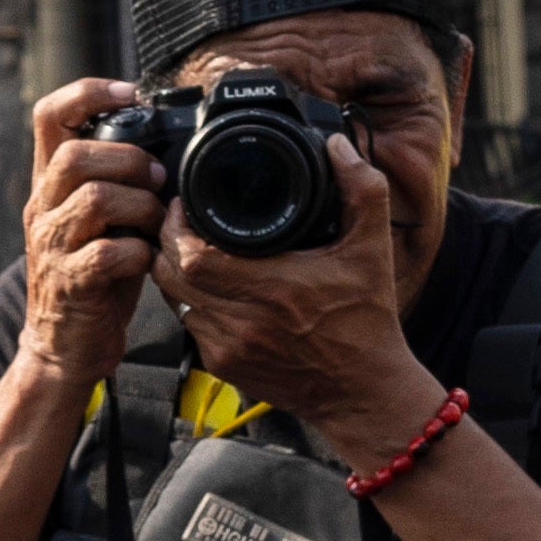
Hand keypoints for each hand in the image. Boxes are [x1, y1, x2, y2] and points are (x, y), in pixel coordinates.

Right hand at [12, 81, 175, 386]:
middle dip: (127, 158)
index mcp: (50, 185)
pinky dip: (137, 252)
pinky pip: (105, 253)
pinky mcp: (70, 285)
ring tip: (156, 220)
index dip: (87, 93)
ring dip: (139, 204)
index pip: (49, 115)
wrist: (63, 348)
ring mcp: (52, 247)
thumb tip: (168, 150)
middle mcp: (43, 209)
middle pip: (73, 154)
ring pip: (92, 199)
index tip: (129, 93)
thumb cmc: (93, 280)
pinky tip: (148, 259)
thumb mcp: (99, 221)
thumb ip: (117, 184)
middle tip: (158, 178)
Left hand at [171, 212, 434, 446]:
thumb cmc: (368, 322)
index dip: (177, 226)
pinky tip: (209, 284)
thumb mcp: (374, 250)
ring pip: (174, 299)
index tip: (185, 203)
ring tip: (189, 246)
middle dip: (166, 242)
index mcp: (276, 289)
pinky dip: (192, 300)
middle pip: (171, 275)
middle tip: (180, 220)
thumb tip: (338, 146)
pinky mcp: (224, 367)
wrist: (364, 394)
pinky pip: (189, 324)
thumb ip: (363, 190)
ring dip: (174, 271)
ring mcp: (229, 349)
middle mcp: (245, 322)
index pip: (194, 256)